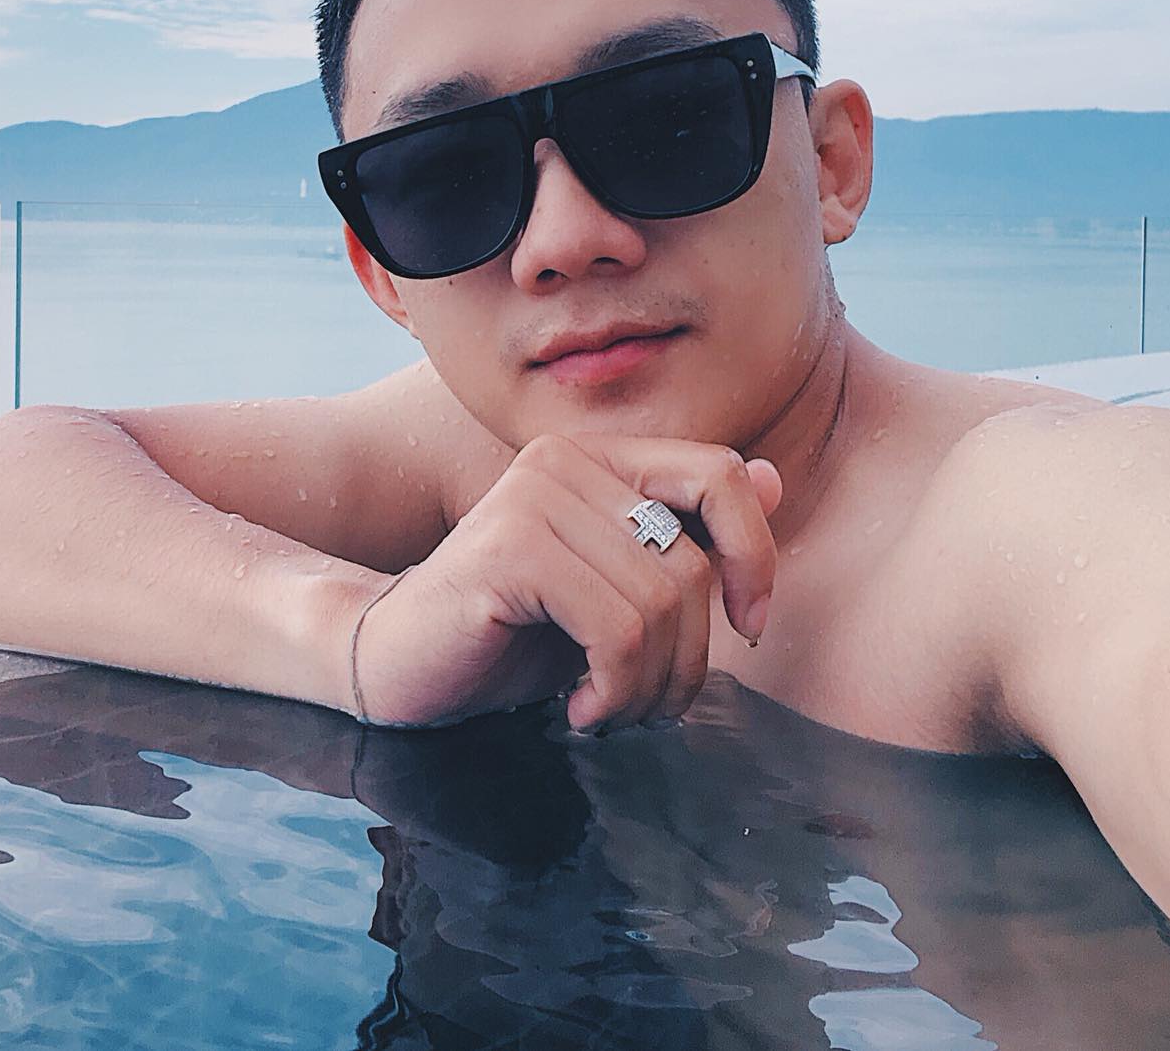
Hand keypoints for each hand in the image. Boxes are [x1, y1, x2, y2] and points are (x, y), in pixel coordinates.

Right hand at [346, 432, 781, 733]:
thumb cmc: (508, 634)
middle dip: (688, 659)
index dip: (757, 555)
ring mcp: (532, 499)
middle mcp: (563, 461)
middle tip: (644, 705)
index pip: (721, 475)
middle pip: (694, 564)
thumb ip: (684, 536)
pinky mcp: (509, 551)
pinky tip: (578, 711)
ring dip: (648, 687)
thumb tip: (774, 478)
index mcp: (596, 458)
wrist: (396, 664)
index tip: (747, 628)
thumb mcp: (613, 591)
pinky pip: (617, 630)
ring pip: (660, 605)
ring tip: (609, 712)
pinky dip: (614, 690)